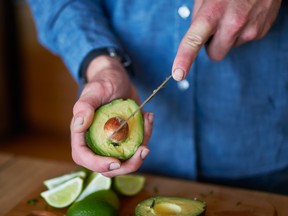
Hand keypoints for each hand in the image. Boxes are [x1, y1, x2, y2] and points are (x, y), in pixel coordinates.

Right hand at [70, 56, 152, 176]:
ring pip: (124, 160)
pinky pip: (135, 147)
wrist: (118, 78)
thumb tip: (78, 125)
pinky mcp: (125, 138)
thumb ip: (85, 105)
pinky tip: (149, 117)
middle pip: (106, 166)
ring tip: (149, 123)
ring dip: (140, 152)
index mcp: (82, 132)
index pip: (83, 156)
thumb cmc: (104, 81)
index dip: (97, 164)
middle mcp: (96, 140)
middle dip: (127, 165)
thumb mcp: (96, 90)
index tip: (116, 162)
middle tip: (144, 150)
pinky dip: (146, 136)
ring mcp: (112, 141)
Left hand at [172, 0, 281, 80]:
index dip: (184, 59)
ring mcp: (249, 30)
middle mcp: (232, 24)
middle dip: (212, 44)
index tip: (178, 74)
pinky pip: (243, 41)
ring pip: (230, 48)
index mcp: (212, 13)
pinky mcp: (260, 32)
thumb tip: (195, 37)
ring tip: (234, 15)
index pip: (194, 41)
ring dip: (228, 37)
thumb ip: (198, 17)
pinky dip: (241, 32)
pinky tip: (245, 15)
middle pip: (214, 54)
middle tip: (216, 26)